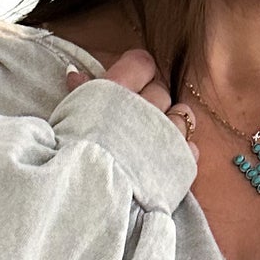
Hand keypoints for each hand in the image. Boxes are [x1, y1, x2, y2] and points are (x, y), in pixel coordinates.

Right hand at [63, 48, 198, 157]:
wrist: (91, 196)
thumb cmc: (73, 157)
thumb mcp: (69, 119)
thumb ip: (79, 93)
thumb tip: (74, 73)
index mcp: (118, 90)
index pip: (141, 62)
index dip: (137, 71)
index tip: (129, 83)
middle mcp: (147, 107)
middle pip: (160, 90)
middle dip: (150, 101)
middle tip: (134, 119)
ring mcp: (167, 134)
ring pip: (181, 115)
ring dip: (169, 123)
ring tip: (152, 140)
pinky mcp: (180, 161)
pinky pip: (190, 146)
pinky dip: (181, 150)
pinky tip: (164, 160)